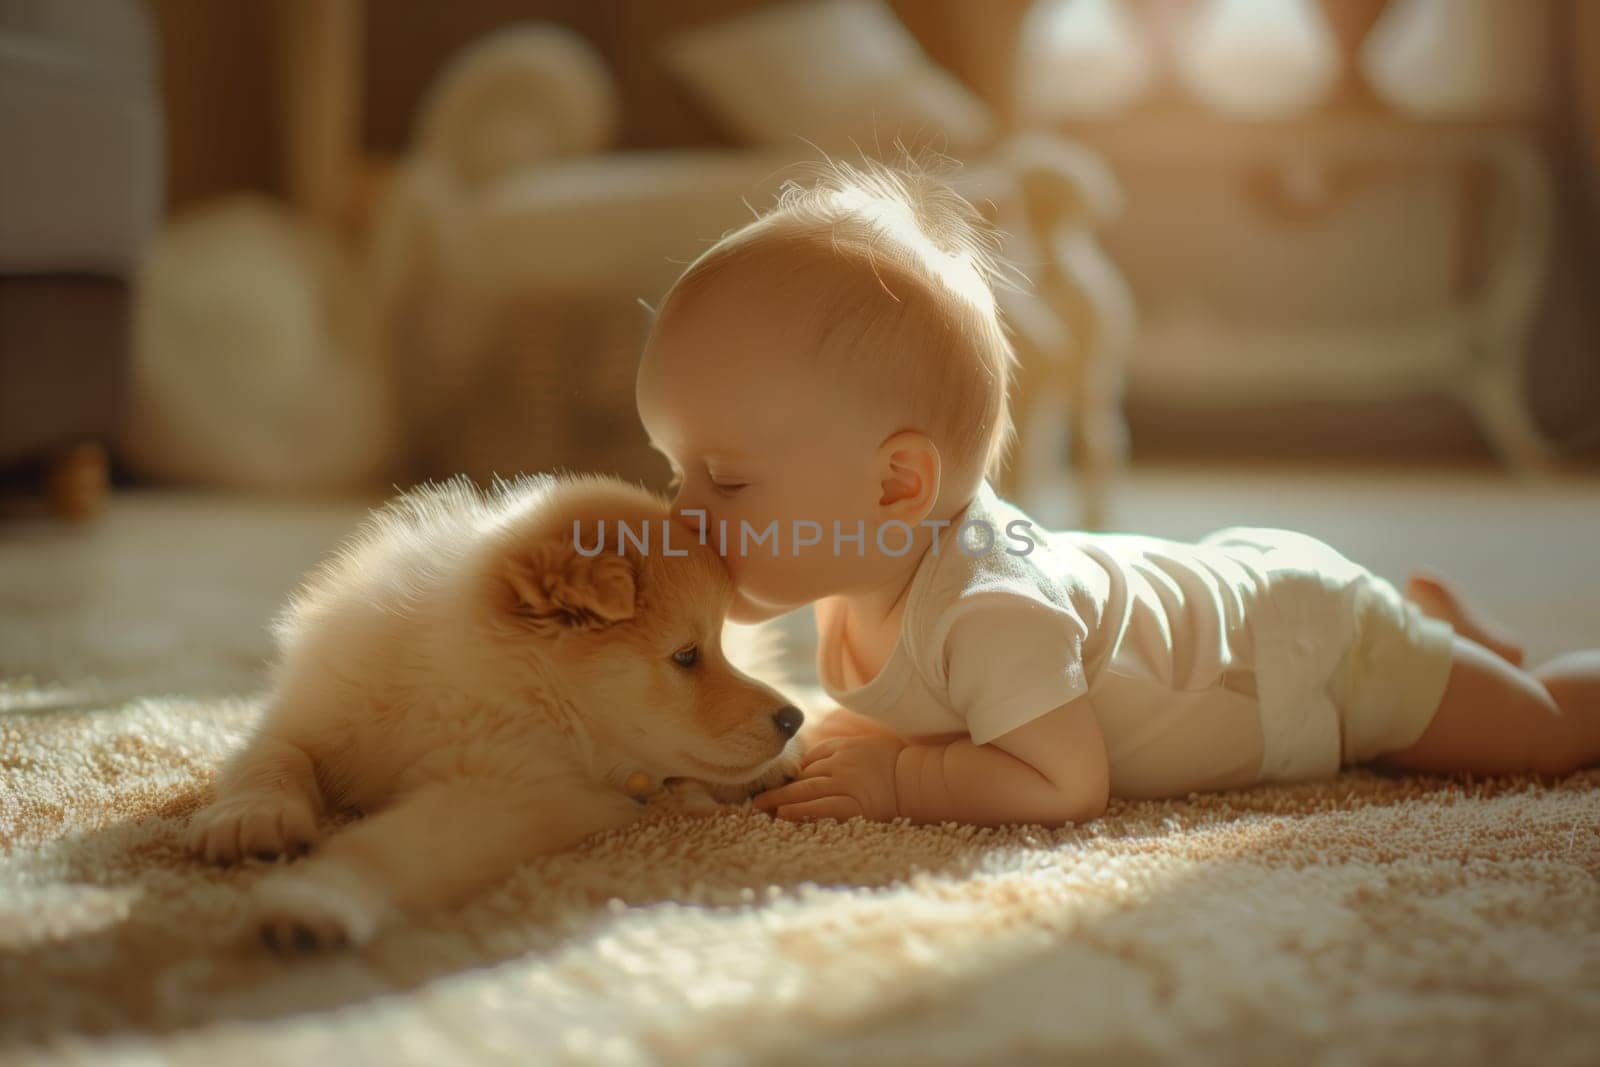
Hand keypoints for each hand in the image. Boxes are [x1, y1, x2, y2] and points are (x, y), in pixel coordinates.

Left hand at [753, 734, 906, 820]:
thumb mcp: (866, 746)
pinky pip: (821, 809)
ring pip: (806, 791)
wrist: (918, 780)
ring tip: (763, 808)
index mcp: (843, 749)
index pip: (810, 760)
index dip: (792, 773)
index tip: (779, 783)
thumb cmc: (895, 763)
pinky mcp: (853, 806)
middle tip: (756, 797)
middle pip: (802, 776)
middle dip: (777, 787)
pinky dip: (801, 811)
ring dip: (781, 799)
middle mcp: (840, 765)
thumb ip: (842, 750)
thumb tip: (816, 761)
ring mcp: (845, 785)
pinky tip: (785, 814)